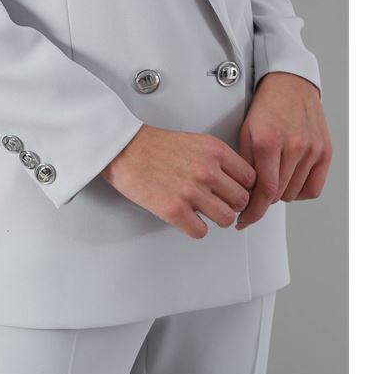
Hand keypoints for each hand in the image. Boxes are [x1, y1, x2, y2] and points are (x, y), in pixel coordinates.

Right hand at [101, 124, 255, 238]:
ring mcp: (191, 191)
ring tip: (203, 211)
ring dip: (215, 218)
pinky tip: (187, 218)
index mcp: (215, 151)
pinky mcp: (174, 210)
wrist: (124, 149)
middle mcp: (207, 170)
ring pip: (225, 219)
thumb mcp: (197, 142)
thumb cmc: (155, 146)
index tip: (235, 192)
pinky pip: (201, 231)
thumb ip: (218, 160)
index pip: (250, 178)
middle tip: (219, 204)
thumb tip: (235, 183)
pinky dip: (195, 228)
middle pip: (241, 200)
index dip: (244, 188)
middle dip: (231, 205)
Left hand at [236, 71, 331, 229]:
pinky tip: (289, 181)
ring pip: (293, 194)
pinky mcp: (325, 151)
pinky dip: (299, 191)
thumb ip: (245, 164)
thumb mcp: (245, 132)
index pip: (263, 191)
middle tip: (253, 197)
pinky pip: (313, 188)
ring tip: (272, 180)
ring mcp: (312, 150)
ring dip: (280, 193)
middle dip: (262, 200)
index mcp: (269, 142)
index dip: (252, 211)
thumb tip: (243, 194)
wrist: (290, 85)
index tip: (244, 219)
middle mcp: (294, 147)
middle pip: (277, 195)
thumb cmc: (266, 106)